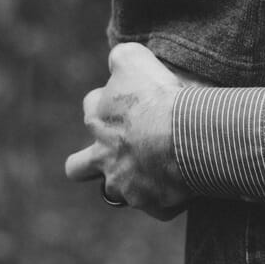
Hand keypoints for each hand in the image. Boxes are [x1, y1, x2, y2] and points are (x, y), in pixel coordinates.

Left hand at [64, 43, 190, 219]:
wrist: (182, 136)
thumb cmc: (158, 96)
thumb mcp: (134, 60)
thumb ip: (121, 58)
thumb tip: (117, 59)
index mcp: (98, 122)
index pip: (91, 109)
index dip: (107, 104)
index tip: (129, 101)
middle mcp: (104, 158)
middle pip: (78, 167)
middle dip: (90, 162)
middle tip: (117, 153)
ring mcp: (125, 186)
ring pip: (119, 191)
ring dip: (134, 181)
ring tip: (159, 169)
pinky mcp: (152, 204)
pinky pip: (159, 205)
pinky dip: (170, 197)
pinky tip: (186, 182)